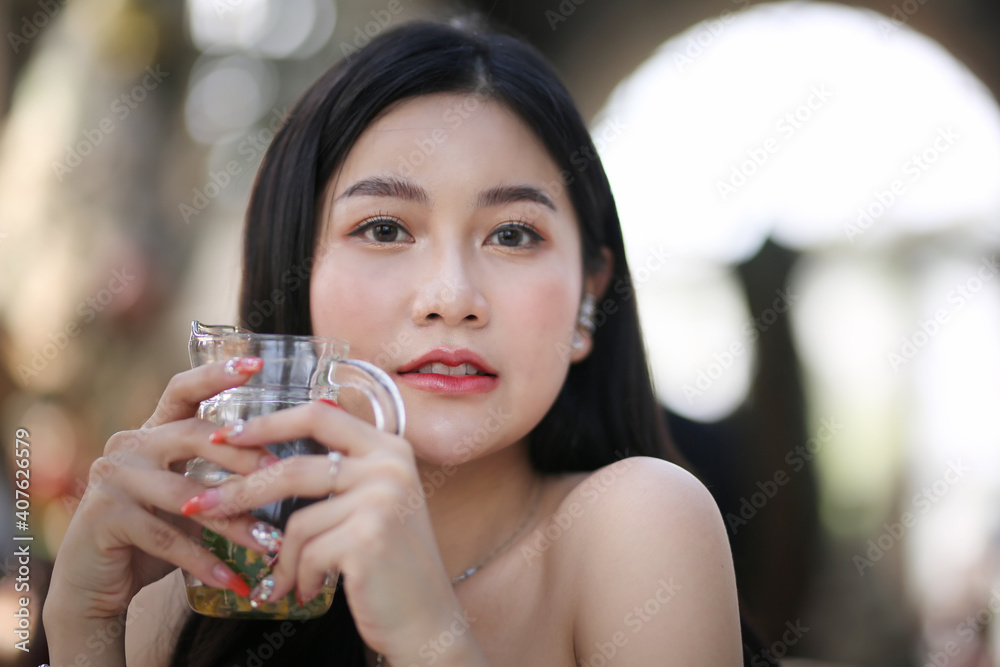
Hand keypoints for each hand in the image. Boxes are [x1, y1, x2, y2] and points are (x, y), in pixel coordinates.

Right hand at [46, 358, 278, 623]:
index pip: (183, 391)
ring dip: (234, 522)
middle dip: (242, 455)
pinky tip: (234, 580)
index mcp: (152, 433)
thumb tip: (284, 465)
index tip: (256, 364)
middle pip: (193, 435)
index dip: (216, 375)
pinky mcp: (104, 516)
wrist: (95, 584)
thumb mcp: (188, 497)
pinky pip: (167, 537)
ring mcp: (113, 478)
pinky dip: (205, 561)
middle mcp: (129, 445)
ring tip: (270, 542)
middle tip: (281, 472)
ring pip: (187, 495)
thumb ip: (220, 476)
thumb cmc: (153, 535)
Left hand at [182, 400, 473, 663]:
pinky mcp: (368, 536)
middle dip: (242, 490)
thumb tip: (268, 459)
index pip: (319, 415)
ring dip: (282, 559)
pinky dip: (299, 578)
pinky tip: (309, 591)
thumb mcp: (373, 505)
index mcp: (390, 448)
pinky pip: (306, 554)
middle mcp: (390, 465)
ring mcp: (382, 499)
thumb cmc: (391, 565)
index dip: (268, 422)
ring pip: (297, 522)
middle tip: (203, 506)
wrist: (427, 620)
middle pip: (295, 467)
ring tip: (285, 580)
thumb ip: (338, 476)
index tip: (226, 435)